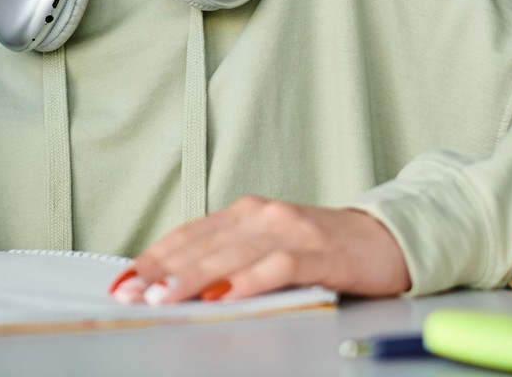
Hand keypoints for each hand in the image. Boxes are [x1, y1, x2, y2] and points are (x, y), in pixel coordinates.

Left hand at [111, 198, 410, 304]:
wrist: (388, 238)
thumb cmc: (324, 250)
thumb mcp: (269, 249)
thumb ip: (231, 260)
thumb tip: (179, 285)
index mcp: (246, 213)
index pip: (188, 235)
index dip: (153, 257)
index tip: (123, 280)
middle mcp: (262, 215)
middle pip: (202, 244)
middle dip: (161, 270)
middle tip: (130, 292)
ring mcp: (291, 231)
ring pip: (231, 254)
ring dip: (193, 277)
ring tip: (164, 296)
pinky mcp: (319, 252)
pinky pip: (278, 267)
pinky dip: (249, 282)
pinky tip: (226, 297)